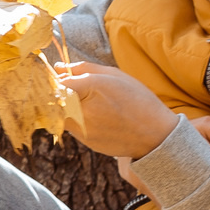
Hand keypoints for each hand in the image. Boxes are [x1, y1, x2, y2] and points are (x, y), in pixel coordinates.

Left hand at [58, 61, 178, 159]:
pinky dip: (78, 119)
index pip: (56, 82)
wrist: (156, 135)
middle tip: (75, 90)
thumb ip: (84, 69)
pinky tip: (99, 118)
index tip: (58, 77)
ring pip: (60, 114)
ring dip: (66, 107)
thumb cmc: (139, 101)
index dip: (54, 79)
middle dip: (58, 93)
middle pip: (53, 100)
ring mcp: (82, 129)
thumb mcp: (115, 75)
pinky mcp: (85, 142)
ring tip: (93, 104)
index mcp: (91, 87)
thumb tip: (58, 67)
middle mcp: (82, 110)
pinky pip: (72, 126)